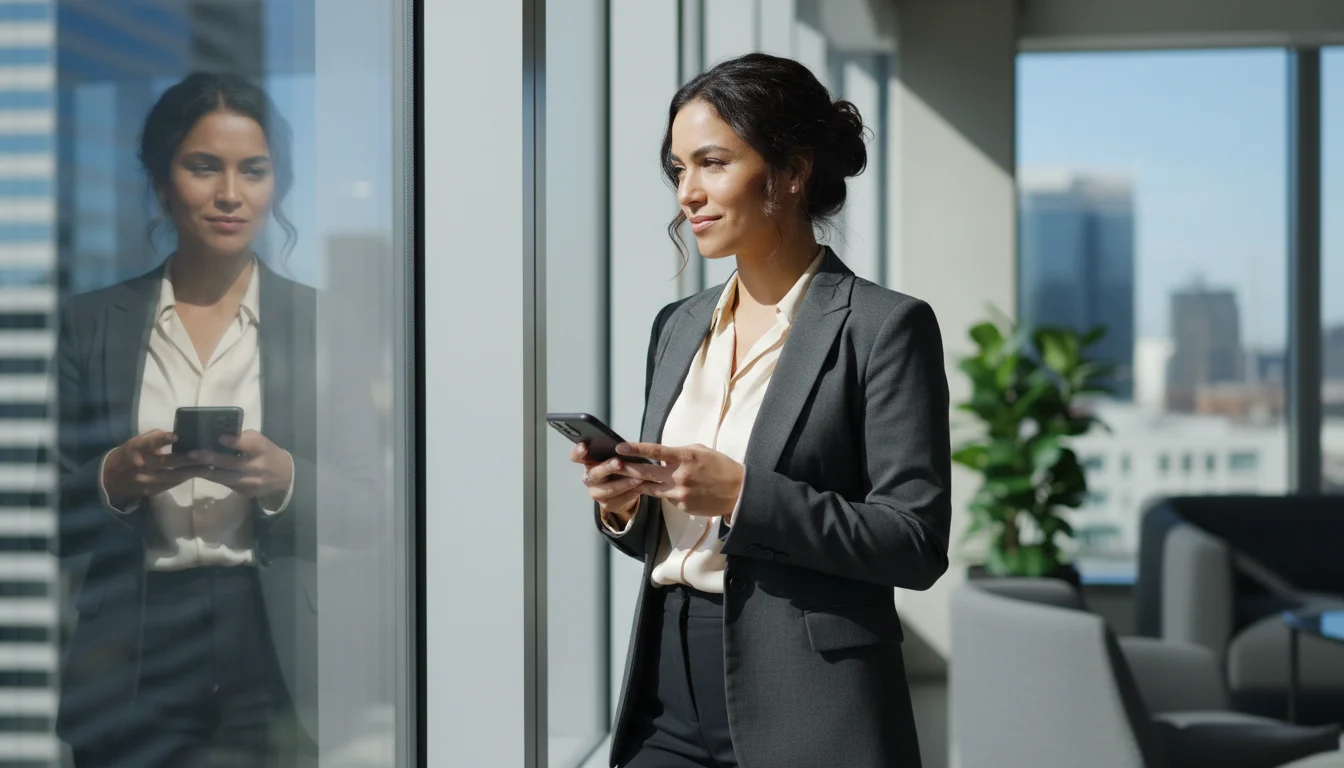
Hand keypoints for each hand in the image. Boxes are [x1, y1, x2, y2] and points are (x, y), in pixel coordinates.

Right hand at [102, 430, 205, 508]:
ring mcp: (146, 480)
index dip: (162, 439)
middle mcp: (141, 464)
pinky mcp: (150, 491)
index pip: (149, 442)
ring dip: (192, 472)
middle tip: (208, 456)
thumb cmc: (129, 454)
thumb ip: (155, 438)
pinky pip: (171, 485)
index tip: (176, 436)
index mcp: (136, 448)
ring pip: (173, 476)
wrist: (110, 478)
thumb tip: (179, 435)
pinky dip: (184, 479)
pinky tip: (197, 475)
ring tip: (209, 467)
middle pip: (168, 462)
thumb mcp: (137, 442)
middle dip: (189, 459)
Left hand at [188, 430, 293, 507]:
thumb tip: (217, 436)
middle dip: (210, 458)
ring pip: (222, 477)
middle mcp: (256, 466)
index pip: (249, 445)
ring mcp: (249, 482)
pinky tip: (197, 473)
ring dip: (203, 471)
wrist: (284, 477)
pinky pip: (223, 484)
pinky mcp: (244, 492)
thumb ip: (242, 438)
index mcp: (261, 449)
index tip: (220, 438)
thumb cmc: (267, 453)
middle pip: (231, 463)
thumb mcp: (261, 441)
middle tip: (191, 454)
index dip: (235, 442)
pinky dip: (210, 477)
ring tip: (185, 467)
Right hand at [571, 441, 644, 527]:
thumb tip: (624, 445)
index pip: (576, 456)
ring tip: (638, 478)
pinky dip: (631, 493)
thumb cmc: (619, 468)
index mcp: (588, 462)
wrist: (625, 489)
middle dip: (607, 468)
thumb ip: (615, 451)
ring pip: (608, 489)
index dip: (578, 452)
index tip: (584, 446)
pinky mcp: (606, 504)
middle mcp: (589, 478)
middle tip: (618, 463)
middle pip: (594, 473)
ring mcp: (596, 492)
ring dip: (624, 483)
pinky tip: (640, 487)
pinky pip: (618, 499)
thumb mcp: (615, 456)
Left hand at [613, 442, 743, 520]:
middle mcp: (680, 476)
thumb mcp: (700, 451)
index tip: (620, 447)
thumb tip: (660, 454)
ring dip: (640, 483)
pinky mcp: (682, 506)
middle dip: (627, 468)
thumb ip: (679, 452)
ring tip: (628, 479)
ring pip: (651, 489)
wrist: (738, 491)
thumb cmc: (719, 467)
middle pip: (646, 473)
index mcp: (685, 457)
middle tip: (613, 465)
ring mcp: (680, 493)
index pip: (655, 451)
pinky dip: (665, 493)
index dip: (635, 449)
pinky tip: (674, 490)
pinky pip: (666, 498)